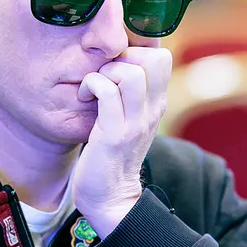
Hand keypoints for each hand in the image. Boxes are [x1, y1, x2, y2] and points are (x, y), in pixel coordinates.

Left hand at [73, 46, 172, 237]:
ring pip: (131, 73)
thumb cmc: (111, 154)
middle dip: (123, 56)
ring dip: (106, 72)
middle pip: (155, 58)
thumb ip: (129, 93)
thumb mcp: (128, 118)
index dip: (137, 49)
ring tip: (94, 87)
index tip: (115, 64)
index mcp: (157, 103)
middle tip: (105, 73)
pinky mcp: (115, 134)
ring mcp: (136, 122)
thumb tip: (116, 61)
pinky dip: (90, 86)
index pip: (163, 57)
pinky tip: (83, 98)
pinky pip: (106, 92)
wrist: (110, 196)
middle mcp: (152, 110)